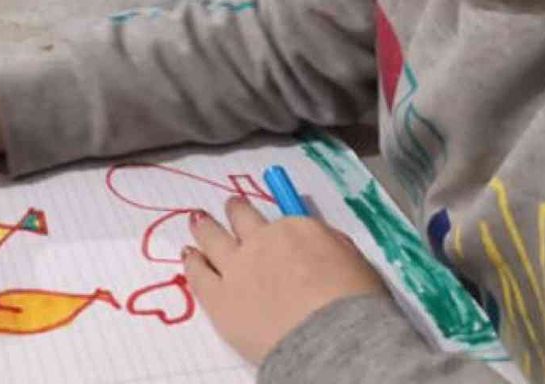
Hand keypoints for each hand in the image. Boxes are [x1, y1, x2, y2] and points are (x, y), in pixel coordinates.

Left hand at [184, 197, 385, 363]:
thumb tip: (321, 244)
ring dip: (205, 228)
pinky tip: (189, 257)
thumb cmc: (354, 304)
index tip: (273, 225)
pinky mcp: (218, 297)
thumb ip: (332, 248)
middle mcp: (262, 241)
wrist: (328, 338)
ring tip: (197, 221)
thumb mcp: (355, 264)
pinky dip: (192, 262)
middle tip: (230, 206)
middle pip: (242, 218)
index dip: (276, 224)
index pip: (283, 220)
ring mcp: (236, 268)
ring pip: (213, 238)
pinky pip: (198, 274)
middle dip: (236, 211)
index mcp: (297, 230)